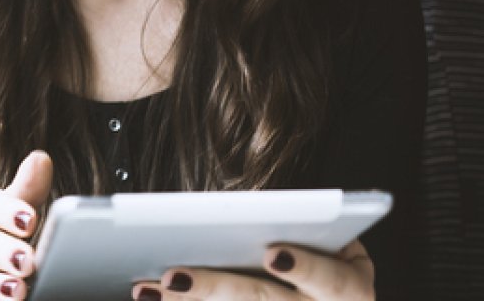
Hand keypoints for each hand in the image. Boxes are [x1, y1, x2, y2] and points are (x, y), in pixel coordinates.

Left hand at [131, 240, 374, 300]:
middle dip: (216, 289)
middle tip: (173, 276)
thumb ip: (300, 228)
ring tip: (147, 289)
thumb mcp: (330, 245)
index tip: (274, 255)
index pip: (332, 281)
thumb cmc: (325, 259)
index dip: (307, 267)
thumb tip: (243, 208)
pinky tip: (151, 299)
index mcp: (352, 290)